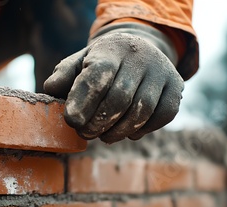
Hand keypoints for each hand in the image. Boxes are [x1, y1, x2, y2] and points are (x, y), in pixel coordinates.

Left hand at [44, 24, 183, 142]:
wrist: (141, 50)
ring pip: (142, 110)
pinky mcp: (176, 88)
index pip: (97, 76)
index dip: (83, 101)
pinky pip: (162, 116)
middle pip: (119, 98)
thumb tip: (50, 90)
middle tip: (85, 133)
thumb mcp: (80, 62)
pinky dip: (143, 129)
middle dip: (99, 122)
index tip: (71, 120)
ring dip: (118, 130)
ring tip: (103, 136)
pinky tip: (127, 133)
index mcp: (111, 50)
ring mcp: (161, 72)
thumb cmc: (103, 62)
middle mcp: (140, 58)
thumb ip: (64, 75)